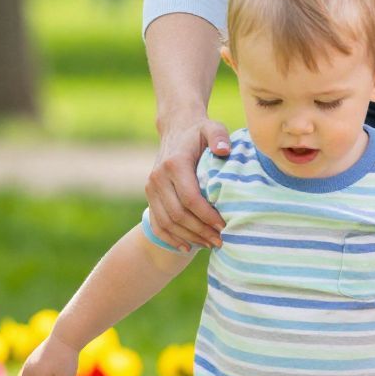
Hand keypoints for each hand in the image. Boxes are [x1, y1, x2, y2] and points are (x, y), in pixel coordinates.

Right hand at [146, 116, 229, 251]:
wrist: (176, 128)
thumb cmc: (200, 132)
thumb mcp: (212, 127)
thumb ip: (219, 136)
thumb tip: (223, 151)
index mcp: (175, 163)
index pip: (190, 197)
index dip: (207, 215)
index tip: (224, 225)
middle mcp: (158, 177)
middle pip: (178, 214)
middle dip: (200, 231)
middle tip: (220, 240)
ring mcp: (151, 188)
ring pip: (167, 222)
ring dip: (188, 237)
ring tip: (209, 244)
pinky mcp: (150, 196)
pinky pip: (156, 224)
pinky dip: (170, 239)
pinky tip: (186, 247)